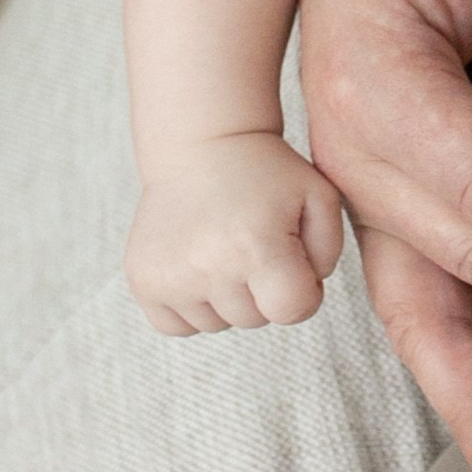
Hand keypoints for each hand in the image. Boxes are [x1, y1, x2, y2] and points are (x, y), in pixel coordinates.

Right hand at [127, 130, 344, 334]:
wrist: (201, 145)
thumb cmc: (266, 172)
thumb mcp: (318, 198)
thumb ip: (328, 256)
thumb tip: (301, 299)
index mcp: (256, 247)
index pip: (292, 311)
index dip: (302, 289)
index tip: (292, 260)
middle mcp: (209, 266)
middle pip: (255, 319)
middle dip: (263, 290)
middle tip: (254, 243)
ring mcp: (170, 277)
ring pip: (217, 324)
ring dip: (227, 298)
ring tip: (224, 248)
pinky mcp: (143, 280)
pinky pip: (176, 326)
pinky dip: (191, 307)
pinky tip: (198, 266)